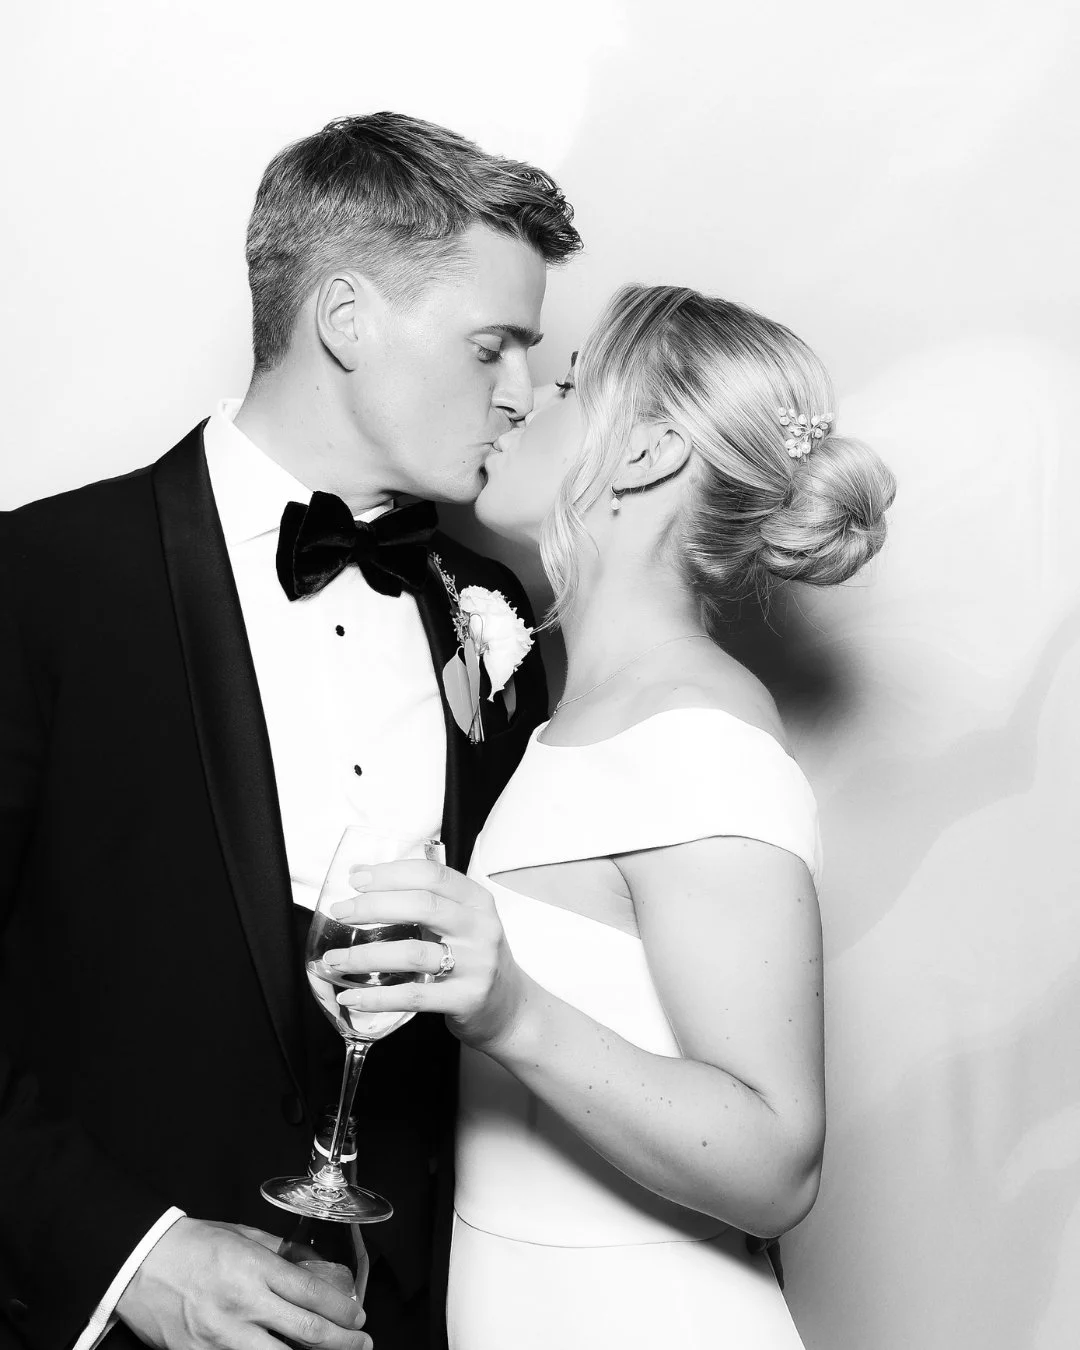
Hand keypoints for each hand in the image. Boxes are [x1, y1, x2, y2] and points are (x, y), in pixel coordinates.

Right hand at [116, 1217, 372, 1349]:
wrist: (139, 1263)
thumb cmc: (192, 1245)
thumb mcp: (245, 1236)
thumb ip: (283, 1254)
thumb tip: (319, 1270)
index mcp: (255, 1269)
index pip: (313, 1294)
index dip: (343, 1309)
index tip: (358, 1315)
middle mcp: (243, 1305)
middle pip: (308, 1333)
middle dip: (343, 1342)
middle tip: (361, 1343)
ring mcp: (221, 1338)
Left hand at [324, 858, 526, 1052]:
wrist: (509, 1008)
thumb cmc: (473, 958)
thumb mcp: (462, 921)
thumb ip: (424, 900)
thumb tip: (364, 878)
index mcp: (477, 901)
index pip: (432, 874)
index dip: (391, 873)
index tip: (357, 879)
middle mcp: (480, 929)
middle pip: (422, 905)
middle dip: (373, 906)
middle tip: (341, 911)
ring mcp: (476, 965)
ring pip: (413, 953)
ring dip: (366, 955)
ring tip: (335, 959)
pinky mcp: (466, 999)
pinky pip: (414, 996)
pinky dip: (378, 997)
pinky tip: (351, 997)